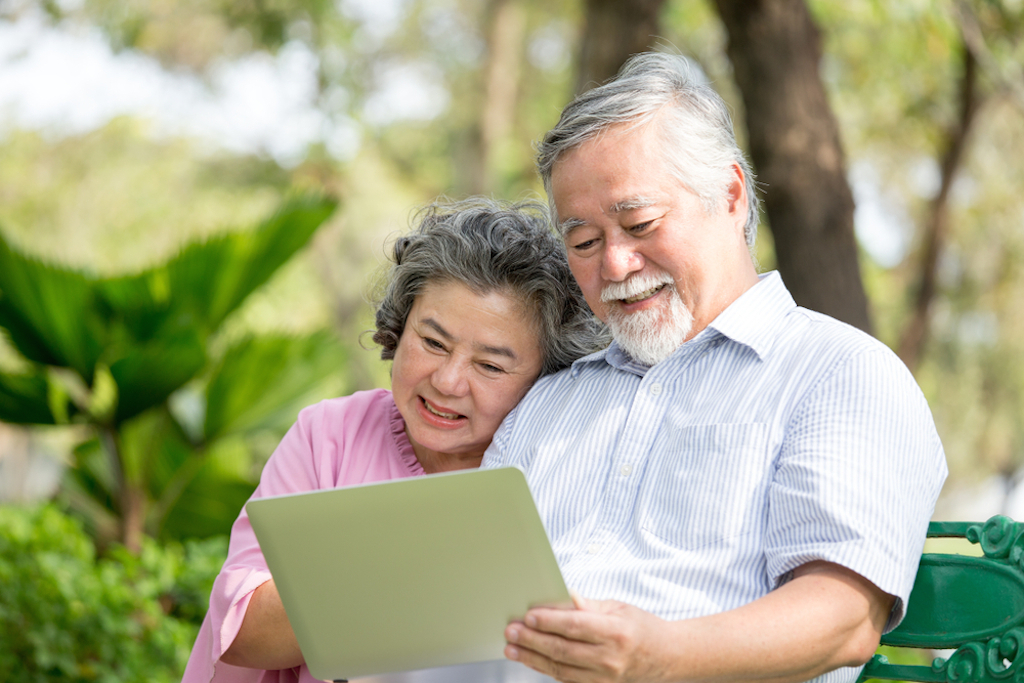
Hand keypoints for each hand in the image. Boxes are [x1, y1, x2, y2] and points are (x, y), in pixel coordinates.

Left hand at [504, 594, 671, 682]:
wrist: (667, 658)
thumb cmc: (643, 629)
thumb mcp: (619, 608)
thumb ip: (588, 605)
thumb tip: (562, 596)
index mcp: (616, 633)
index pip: (575, 626)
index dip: (549, 621)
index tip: (528, 615)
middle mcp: (610, 659)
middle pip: (562, 650)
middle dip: (532, 640)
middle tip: (511, 631)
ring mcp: (604, 679)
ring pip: (560, 669)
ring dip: (532, 658)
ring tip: (513, 648)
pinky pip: (567, 680)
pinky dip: (547, 670)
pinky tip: (532, 660)